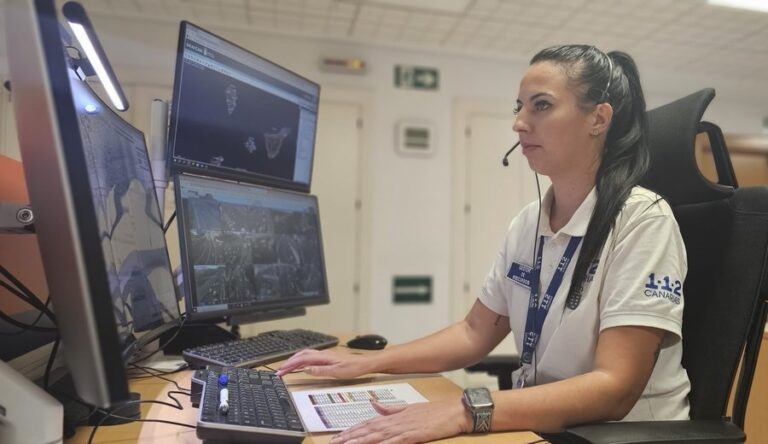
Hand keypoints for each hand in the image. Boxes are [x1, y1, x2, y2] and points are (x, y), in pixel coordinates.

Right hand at [275, 349, 372, 378]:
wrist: (364, 364)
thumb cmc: (353, 368)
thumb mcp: (337, 372)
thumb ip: (320, 370)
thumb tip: (306, 369)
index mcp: (323, 357)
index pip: (302, 360)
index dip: (290, 365)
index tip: (281, 370)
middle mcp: (322, 354)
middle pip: (301, 355)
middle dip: (289, 362)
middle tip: (280, 370)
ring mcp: (324, 355)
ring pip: (305, 355)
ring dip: (294, 360)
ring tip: (286, 367)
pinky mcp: (327, 357)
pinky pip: (310, 356)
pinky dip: (302, 360)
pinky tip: (301, 364)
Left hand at [329, 398, 471, 443]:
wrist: (454, 411)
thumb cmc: (433, 411)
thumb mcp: (408, 407)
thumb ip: (390, 408)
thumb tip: (373, 403)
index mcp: (393, 415)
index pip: (368, 422)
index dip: (352, 429)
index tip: (338, 435)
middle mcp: (395, 421)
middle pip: (368, 429)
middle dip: (350, 436)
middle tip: (335, 442)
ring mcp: (404, 428)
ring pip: (378, 436)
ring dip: (362, 440)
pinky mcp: (414, 435)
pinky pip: (396, 441)